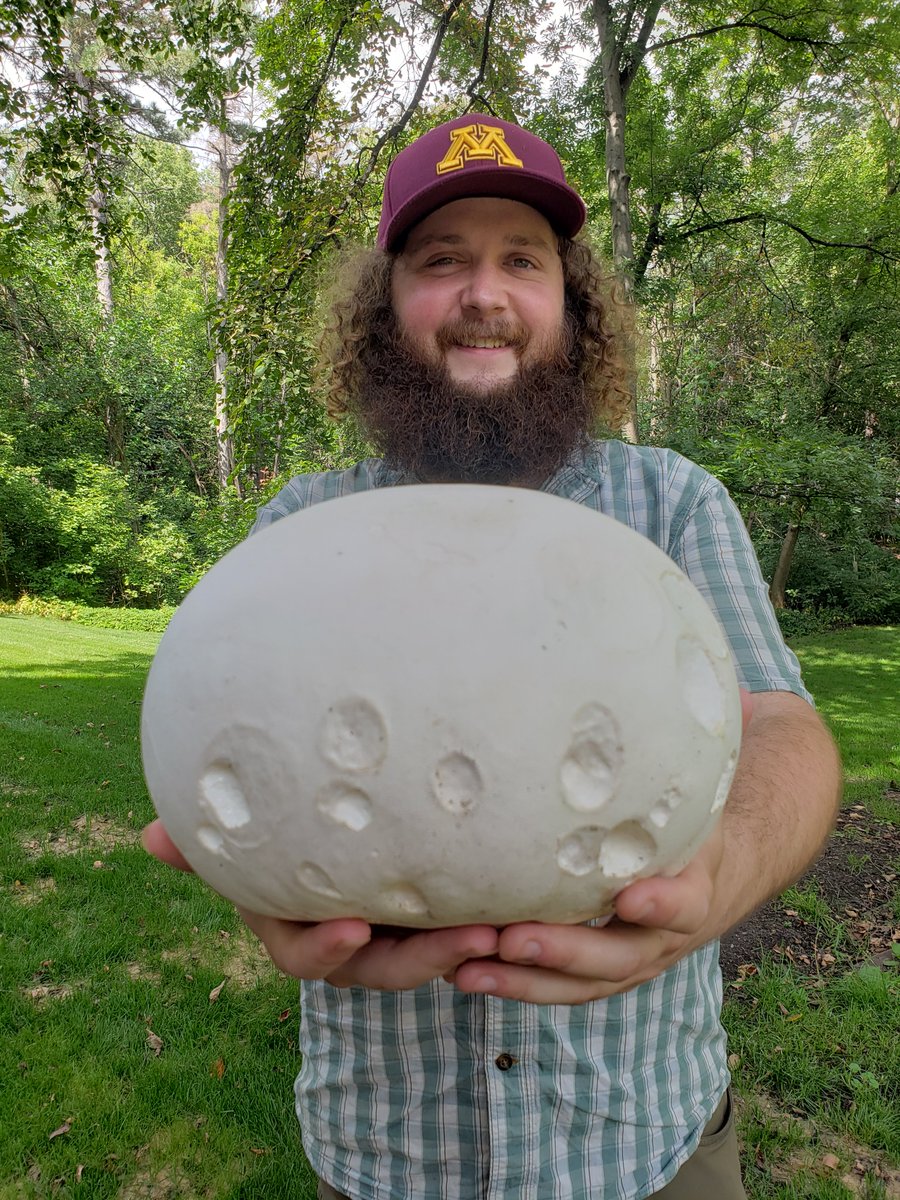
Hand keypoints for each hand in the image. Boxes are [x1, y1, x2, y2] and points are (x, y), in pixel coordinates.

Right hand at [141, 818, 498, 989]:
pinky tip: (530, 905)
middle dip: (427, 956)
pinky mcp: (439, 916)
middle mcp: (353, 940)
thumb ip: (213, 844)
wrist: (347, 835)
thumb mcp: (257, 841)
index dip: (325, 947)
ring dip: (471, 946)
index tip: (352, 927)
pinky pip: (466, 930)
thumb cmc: (291, 838)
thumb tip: (149, 834)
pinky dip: (496, 923)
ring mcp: (399, 933)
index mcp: (304, 927)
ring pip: (435, 955)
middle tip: (472, 936)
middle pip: (386, 967)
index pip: (307, 957)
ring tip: (511, 925)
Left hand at [449, 690, 755, 1004]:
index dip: (663, 901)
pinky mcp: (600, 966)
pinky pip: (559, 983)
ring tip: (469, 970)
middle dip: (567, 951)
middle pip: (621, 956)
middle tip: (515, 939)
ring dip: (526, 979)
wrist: (718, 867)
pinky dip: (516, 981)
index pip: (687, 899)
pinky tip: (463, 970)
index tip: (631, 896)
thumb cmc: (690, 810)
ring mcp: (632, 955)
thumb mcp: (697, 784)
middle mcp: (664, 931)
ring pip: (583, 982)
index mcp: (696, 885)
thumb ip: (682, 750)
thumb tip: (696, 679)